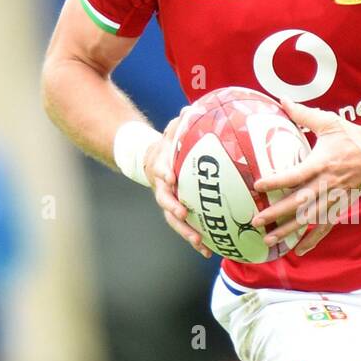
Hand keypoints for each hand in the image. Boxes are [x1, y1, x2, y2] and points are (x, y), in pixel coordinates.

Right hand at [146, 110, 211, 259]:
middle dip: (173, 209)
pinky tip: (209, 251)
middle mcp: (162, 188)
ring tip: (199, 243)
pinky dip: (195, 239)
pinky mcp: (177, 213)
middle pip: (165, 201)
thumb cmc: (168, 143)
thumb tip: (189, 109)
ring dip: (186, 232)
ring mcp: (168, 202)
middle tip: (183, 214)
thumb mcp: (171, 130)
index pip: (159, 170)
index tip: (170, 176)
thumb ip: (179, 123)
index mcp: (160, 167)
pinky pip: (185, 227)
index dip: (163, 173)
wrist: (151, 160)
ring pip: (174, 220)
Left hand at [251, 100, 360, 256]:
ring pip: (309, 218)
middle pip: (299, 201)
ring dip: (289, 230)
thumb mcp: (329, 122)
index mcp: (323, 162)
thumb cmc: (352, 136)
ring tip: (269, 238)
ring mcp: (335, 197)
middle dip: (277, 213)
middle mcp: (328, 183)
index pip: (296, 174)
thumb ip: (304, 114)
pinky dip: (313, 239)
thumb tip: (282, 100)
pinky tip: (299, 250)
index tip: (259, 186)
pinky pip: (325, 226)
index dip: (277, 181)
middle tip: (257, 220)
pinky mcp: (341, 206)